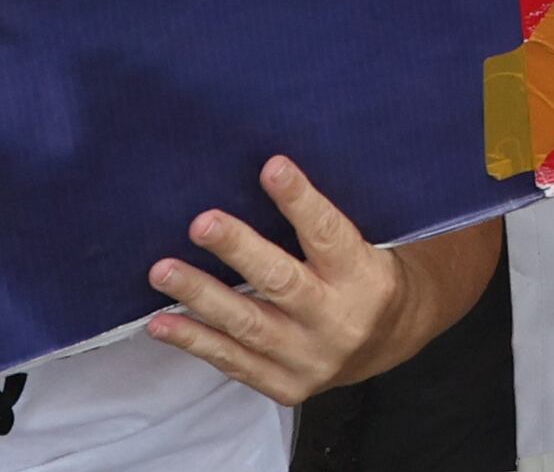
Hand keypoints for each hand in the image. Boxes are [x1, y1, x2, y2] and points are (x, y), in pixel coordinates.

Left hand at [146, 159, 431, 406]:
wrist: (391, 339)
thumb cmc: (366, 274)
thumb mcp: (364, 242)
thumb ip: (321, 222)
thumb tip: (266, 168)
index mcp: (363, 276)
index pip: (328, 234)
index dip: (299, 200)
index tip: (271, 166)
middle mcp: (337, 321)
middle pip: (282, 283)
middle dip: (239, 251)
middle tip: (201, 223)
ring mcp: (310, 359)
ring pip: (249, 325)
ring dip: (202, 296)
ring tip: (163, 272)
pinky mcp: (286, 385)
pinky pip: (234, 362)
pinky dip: (196, 342)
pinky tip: (162, 323)